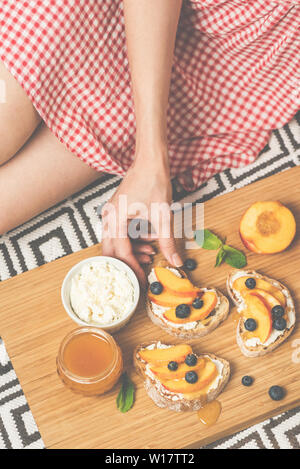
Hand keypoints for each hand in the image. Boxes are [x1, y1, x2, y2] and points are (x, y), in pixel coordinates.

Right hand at [101, 152, 182, 286]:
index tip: (141, 280)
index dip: (132, 268)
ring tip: (152, 255)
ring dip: (134, 251)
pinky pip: (122, 233)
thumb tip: (175, 261)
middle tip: (141, 273)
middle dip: (128, 262)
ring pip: (117, 243)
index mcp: (115, 220)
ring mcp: (111, 215)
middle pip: (112, 250)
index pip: (121, 252)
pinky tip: (151, 241)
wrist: (151, 161)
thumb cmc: (153, 181)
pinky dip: (135, 240)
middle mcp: (108, 218)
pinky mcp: (117, 212)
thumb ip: (168, 241)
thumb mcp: (163, 215)